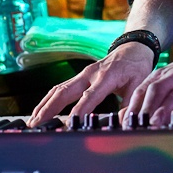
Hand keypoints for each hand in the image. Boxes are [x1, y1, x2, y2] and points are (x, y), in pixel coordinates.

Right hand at [27, 43, 154, 126]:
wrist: (133, 47)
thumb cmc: (136, 66)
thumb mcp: (140, 83)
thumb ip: (131, 103)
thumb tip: (123, 122)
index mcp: (106, 76)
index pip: (90, 96)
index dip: (80, 111)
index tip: (70, 125)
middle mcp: (90, 74)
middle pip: (65, 91)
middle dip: (50, 108)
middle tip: (37, 124)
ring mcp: (82, 74)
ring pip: (59, 89)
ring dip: (44, 105)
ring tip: (32, 121)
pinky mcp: (79, 76)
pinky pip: (60, 88)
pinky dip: (49, 99)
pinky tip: (40, 111)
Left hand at [121, 48, 172, 126]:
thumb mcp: (166, 79)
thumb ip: (148, 95)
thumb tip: (125, 116)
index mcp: (161, 75)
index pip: (142, 90)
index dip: (132, 107)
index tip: (125, 123)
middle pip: (155, 91)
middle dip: (145, 109)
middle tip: (137, 125)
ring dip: (164, 110)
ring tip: (156, 124)